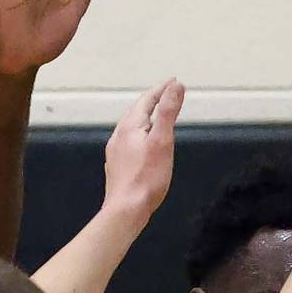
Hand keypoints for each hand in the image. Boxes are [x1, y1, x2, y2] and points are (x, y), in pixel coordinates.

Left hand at [103, 79, 184, 223]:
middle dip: (152, 101)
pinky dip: (138, 135)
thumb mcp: (163, 141)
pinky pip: (127, 143)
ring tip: (154, 117)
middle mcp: (119, 136)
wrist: (126, 210)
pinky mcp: (117, 166)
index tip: (173, 82)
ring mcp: (116, 151)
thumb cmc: (146, 180)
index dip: (162, 89)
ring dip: (144, 118)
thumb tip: (175, 87)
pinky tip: (141, 145)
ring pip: (131, 127)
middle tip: (165, 94)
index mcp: (130, 126)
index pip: (148, 99)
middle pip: (137, 111)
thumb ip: (168, 112)